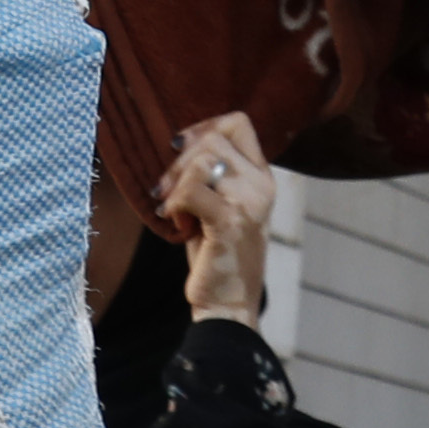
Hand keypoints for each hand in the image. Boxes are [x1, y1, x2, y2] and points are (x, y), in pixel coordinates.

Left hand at [163, 116, 274, 320]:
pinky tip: (175, 224)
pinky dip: (174, 204)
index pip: (239, 122)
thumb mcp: (221, 205)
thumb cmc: (217, 254)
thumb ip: (213, 173)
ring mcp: (250, 203)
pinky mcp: (231, 222)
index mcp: (263, 177)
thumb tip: (178, 141)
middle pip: (212, 139)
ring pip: (201, 161)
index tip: (179, 150)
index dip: (203, 127)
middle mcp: (262, 185)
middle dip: (178, 162)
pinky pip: (191, 190)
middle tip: (166, 192)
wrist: (228, 304)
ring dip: (175, 184)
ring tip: (174, 211)